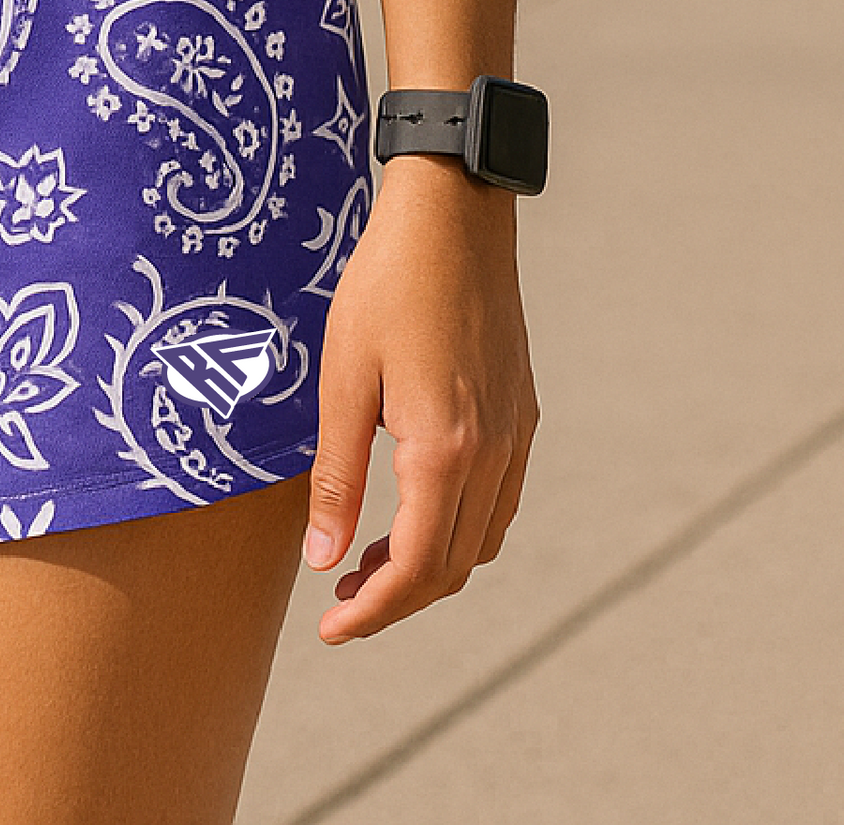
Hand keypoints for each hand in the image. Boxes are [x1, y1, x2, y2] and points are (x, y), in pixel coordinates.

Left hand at [303, 158, 537, 642]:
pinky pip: (500, 500)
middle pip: (453, 567)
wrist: (455, 212)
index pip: (418, 568)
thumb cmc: (387, 284)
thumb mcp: (343, 377)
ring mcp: (517, 432)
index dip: (374, 613)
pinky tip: (416, 511)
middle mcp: (495, 452)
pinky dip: (461, 528)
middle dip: (397, 599)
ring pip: (482, 539)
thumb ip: (335, 476)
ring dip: (430, 567)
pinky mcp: (522, 410)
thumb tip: (321, 561)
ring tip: (369, 562)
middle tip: (339, 603)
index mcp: (447, 449)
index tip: (331, 631)